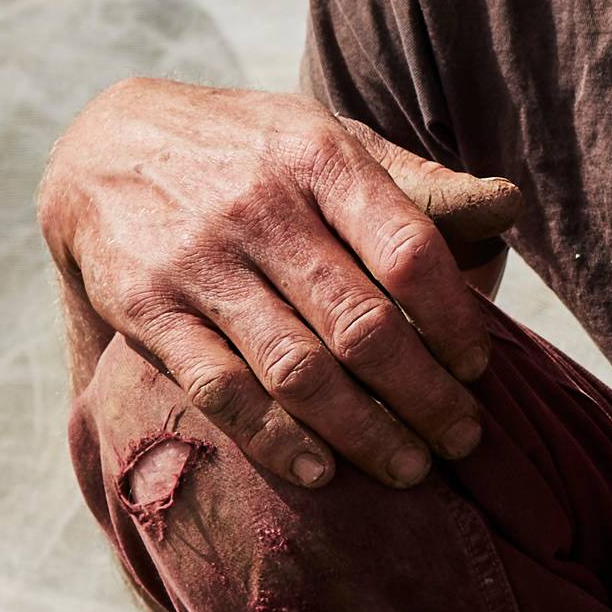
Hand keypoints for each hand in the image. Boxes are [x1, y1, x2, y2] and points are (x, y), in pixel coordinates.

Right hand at [41, 80, 521, 491]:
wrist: (103, 149)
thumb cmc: (249, 155)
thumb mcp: (325, 140)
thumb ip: (414, 184)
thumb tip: (508, 208)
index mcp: (318, 157)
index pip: (409, 253)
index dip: (455, 322)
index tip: (479, 369)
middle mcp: (260, 207)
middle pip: (363, 325)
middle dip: (425, 397)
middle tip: (463, 439)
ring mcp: (199, 261)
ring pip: (298, 370)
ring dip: (364, 433)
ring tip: (410, 469)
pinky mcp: (147, 310)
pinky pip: (222, 391)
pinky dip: (276, 441)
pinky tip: (321, 471)